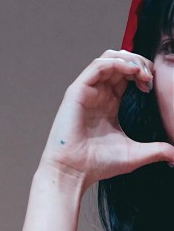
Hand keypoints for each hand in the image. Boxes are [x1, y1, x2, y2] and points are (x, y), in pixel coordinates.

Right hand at [38, 50, 173, 187]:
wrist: (75, 172)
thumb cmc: (97, 164)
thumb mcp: (134, 154)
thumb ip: (156, 151)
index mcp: (109, 104)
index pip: (127, 75)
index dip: (142, 73)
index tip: (152, 85)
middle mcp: (98, 94)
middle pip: (120, 61)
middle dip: (138, 63)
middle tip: (150, 76)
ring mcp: (87, 91)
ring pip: (109, 58)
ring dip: (128, 60)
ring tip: (140, 72)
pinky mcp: (77, 91)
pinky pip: (98, 65)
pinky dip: (115, 63)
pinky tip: (129, 71)